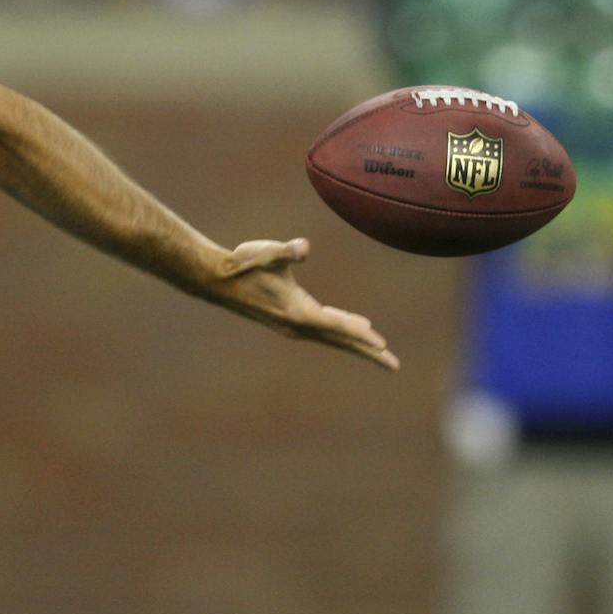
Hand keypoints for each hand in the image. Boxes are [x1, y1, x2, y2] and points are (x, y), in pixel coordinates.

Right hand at [204, 237, 398, 371]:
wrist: (217, 280)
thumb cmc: (244, 263)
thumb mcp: (267, 252)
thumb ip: (287, 251)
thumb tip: (303, 247)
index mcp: (297, 310)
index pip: (335, 324)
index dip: (359, 333)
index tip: (382, 344)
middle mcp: (297, 324)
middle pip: (340, 340)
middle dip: (368, 352)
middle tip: (395, 365)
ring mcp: (292, 326)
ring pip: (332, 337)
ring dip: (356, 344)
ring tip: (380, 350)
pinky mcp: (289, 322)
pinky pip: (323, 331)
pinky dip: (341, 332)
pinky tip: (350, 326)